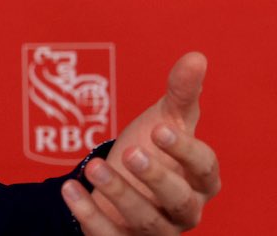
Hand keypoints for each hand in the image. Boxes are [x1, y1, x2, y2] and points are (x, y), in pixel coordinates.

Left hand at [60, 51, 220, 233]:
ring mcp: (158, 231)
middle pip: (180, 201)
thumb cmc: (152, 148)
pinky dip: (91, 216)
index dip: (185, 150)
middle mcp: (186, 210)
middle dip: (155, 177)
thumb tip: (196, 57)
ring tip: (94, 167)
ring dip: (119, 194)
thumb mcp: (167, 119)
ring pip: (147, 222)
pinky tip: (71, 191)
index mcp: (201, 180)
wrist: (120, 181)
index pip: (205, 168)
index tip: (159, 129)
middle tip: (130, 152)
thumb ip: (181, 92)